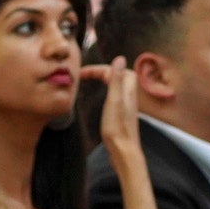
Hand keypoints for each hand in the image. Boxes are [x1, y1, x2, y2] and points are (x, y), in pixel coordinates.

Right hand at [84, 59, 145, 178]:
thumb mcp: (114, 101)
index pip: (113, 70)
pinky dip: (106, 90)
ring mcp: (126, 104)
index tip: (80, 73)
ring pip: (117, 85)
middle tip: (84, 75)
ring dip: (104, 79)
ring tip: (91, 81)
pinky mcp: (122, 113)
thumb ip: (116, 80)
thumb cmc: (117, 128)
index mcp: (127, 90)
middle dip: (101, 71)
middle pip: (118, 75)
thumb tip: (119, 58)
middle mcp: (129, 95)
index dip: (96, 69)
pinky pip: (115, 94)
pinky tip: (102, 97)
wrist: (124, 150)